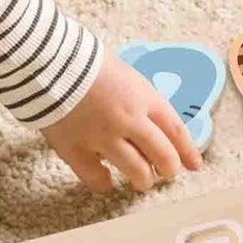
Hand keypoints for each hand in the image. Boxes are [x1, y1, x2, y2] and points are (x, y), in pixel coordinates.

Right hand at [40, 52, 202, 192]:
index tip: (194, 163)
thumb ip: (139, 99)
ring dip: (143, 180)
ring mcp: (103, 138)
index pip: (176, 130)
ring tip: (141, 181)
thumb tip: (151, 122)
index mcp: (144, 98)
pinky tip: (107, 179)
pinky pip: (96, 178)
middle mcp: (129, 120)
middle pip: (162, 156)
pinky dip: (104, 182)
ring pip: (136, 171)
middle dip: (169, 168)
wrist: (47, 60)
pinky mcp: (76, 149)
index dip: (188, 151)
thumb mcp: (125, 74)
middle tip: (166, 172)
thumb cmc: (85, 61)